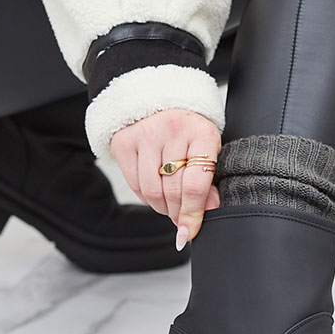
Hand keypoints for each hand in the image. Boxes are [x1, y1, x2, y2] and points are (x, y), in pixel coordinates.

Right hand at [109, 108, 221, 248]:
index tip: (190, 231)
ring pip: (152, 190)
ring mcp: (146, 134)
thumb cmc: (190, 132)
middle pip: (173, 191)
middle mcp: (173, 130)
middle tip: (182, 221)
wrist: (162, 103)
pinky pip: (135, 184)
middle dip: (178, 214)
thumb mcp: (208, 150)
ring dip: (162, 208)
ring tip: (170, 208)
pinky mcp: (125, 141)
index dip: (192, 214)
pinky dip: (146, 198)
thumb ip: (209, 180)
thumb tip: (208, 210)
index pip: (195, 185)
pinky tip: (156, 195)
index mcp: (202, 133)